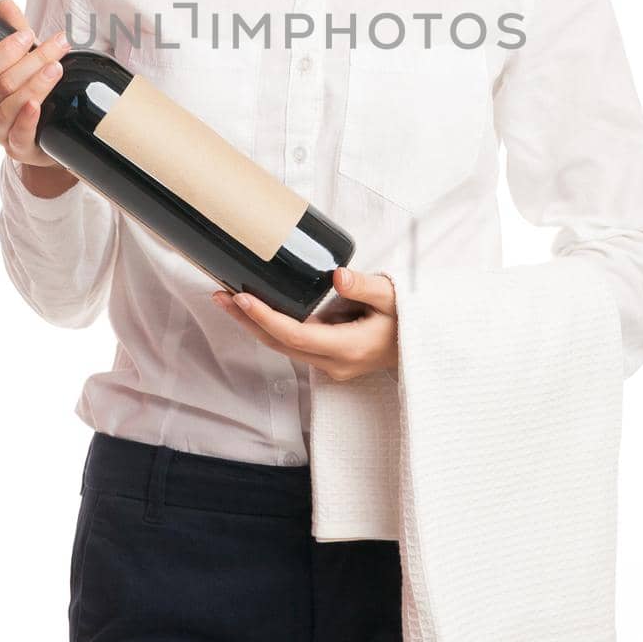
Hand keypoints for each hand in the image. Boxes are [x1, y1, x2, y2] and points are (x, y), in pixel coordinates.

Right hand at [0, 0, 74, 168]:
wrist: (46, 131)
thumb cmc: (30, 90)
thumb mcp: (24, 59)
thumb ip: (14, 31)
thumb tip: (5, 3)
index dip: (5, 50)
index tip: (29, 35)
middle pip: (3, 84)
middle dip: (33, 61)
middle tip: (59, 46)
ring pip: (11, 106)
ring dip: (35, 85)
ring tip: (56, 69)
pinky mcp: (17, 148)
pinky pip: (18, 135)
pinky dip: (27, 119)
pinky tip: (37, 106)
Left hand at [211, 267, 397, 382]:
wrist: (423, 347)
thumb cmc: (410, 319)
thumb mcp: (392, 296)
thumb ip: (365, 286)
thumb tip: (338, 276)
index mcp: (348, 348)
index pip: (295, 335)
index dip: (265, 317)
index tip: (242, 298)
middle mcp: (334, 362)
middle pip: (279, 343)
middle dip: (247, 320)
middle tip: (219, 294)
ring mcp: (330, 365)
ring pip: (283, 346)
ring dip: (254, 323)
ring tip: (228, 298)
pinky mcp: (328, 358)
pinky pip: (293, 343)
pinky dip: (272, 326)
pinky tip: (257, 308)